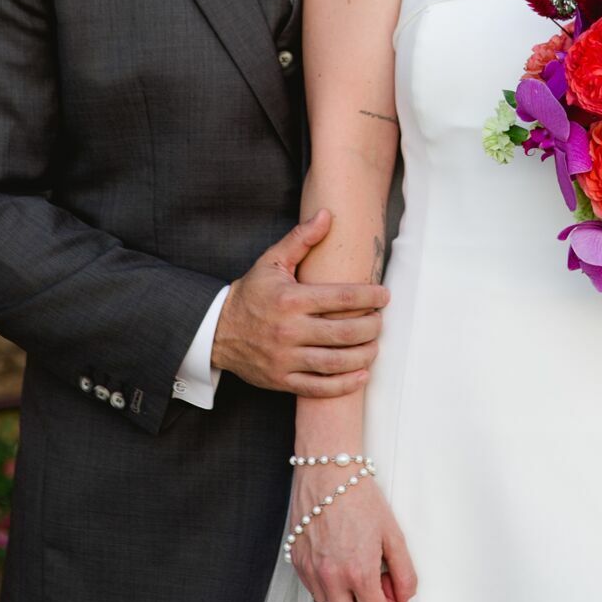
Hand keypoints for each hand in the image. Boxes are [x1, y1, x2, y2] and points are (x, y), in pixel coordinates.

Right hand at [211, 209, 388, 396]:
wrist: (217, 330)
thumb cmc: (251, 293)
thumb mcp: (272, 261)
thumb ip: (301, 238)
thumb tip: (328, 214)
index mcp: (290, 299)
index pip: (341, 297)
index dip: (370, 297)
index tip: (384, 296)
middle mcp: (289, 330)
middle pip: (344, 333)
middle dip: (371, 327)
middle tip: (381, 322)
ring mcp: (285, 358)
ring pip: (335, 362)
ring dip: (363, 355)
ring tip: (375, 346)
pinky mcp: (282, 380)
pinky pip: (319, 388)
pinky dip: (345, 384)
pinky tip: (362, 374)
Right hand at [288, 468, 417, 601]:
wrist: (328, 471)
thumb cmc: (360, 497)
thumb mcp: (393, 535)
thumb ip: (406, 575)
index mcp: (358, 572)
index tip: (388, 589)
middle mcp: (330, 577)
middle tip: (372, 590)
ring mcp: (310, 572)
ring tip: (354, 574)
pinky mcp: (296, 562)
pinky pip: (313, 592)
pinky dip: (327, 588)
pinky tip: (337, 562)